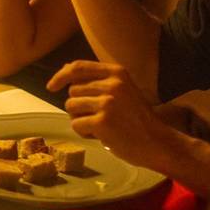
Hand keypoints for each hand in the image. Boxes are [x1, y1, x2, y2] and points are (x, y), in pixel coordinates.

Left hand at [47, 61, 173, 170]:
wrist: (157, 142)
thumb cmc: (137, 118)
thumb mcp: (123, 89)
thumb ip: (98, 79)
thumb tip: (66, 68)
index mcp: (117, 72)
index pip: (78, 67)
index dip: (61, 76)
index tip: (51, 86)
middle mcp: (112, 84)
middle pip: (72, 91)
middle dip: (79, 106)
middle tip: (100, 116)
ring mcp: (107, 102)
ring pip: (71, 107)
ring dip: (80, 119)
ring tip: (101, 125)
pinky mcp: (102, 121)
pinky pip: (76, 124)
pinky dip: (84, 132)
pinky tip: (102, 135)